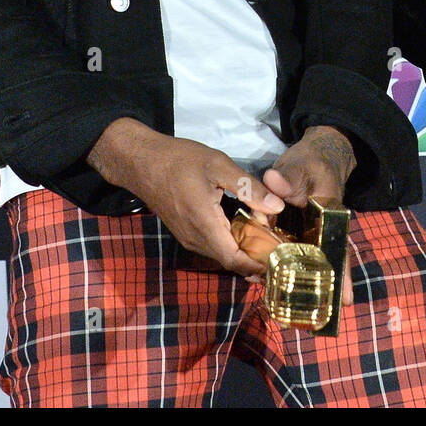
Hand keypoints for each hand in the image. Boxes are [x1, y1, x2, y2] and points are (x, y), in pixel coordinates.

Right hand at [88, 118, 283, 277]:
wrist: (142, 162)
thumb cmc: (181, 160)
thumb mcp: (219, 165)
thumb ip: (249, 188)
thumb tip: (277, 207)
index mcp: (205, 226)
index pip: (236, 260)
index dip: (259, 265)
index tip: (281, 260)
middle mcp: (196, 239)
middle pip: (231, 260)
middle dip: (256, 258)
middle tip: (282, 248)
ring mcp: (188, 238)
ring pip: (222, 254)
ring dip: (244, 251)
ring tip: (270, 239)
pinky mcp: (185, 232)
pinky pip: (213, 245)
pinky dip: (231, 243)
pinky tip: (246, 230)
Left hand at [264, 126, 356, 303]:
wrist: (312, 156)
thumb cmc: (312, 161)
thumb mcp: (301, 165)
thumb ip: (289, 176)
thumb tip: (274, 182)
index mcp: (330, 216)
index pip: (338, 248)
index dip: (342, 274)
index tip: (345, 300)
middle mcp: (321, 230)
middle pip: (325, 263)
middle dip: (324, 290)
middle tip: (320, 321)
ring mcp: (306, 234)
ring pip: (306, 263)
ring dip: (303, 285)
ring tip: (300, 316)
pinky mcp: (292, 232)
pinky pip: (289, 254)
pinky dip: (284, 269)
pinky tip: (276, 286)